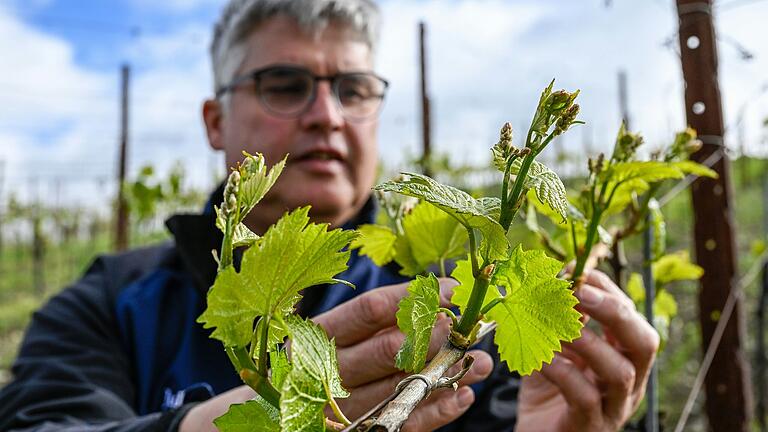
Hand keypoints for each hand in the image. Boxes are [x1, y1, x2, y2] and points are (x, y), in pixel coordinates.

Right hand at [181, 279, 493, 431]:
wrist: (249, 425)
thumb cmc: (296, 372)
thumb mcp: (320, 341)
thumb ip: (364, 323)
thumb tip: (427, 297)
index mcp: (315, 337)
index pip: (367, 311)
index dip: (411, 297)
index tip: (450, 287)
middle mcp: (324, 372)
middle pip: (385, 349)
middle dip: (432, 334)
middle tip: (465, 324)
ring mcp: (336, 410)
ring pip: (397, 388)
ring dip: (444, 373)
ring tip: (479, 360)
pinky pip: (398, 427)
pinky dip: (433, 413)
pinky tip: (461, 398)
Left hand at [516, 270, 659, 431]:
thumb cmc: (547, 390)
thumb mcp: (555, 347)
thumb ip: (561, 319)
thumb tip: (563, 280)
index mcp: (624, 358)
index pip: (632, 317)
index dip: (609, 291)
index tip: (577, 271)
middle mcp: (629, 383)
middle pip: (645, 342)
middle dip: (615, 311)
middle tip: (582, 291)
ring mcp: (613, 408)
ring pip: (620, 372)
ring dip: (588, 342)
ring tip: (557, 326)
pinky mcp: (589, 427)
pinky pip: (584, 397)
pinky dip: (563, 372)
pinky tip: (543, 358)